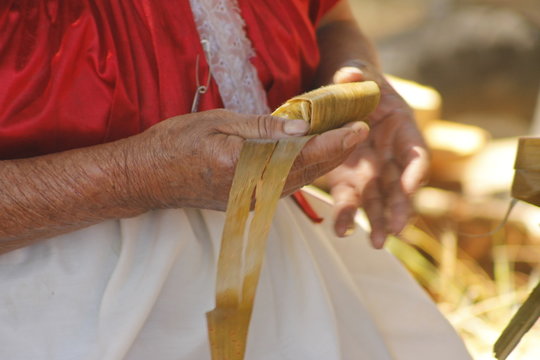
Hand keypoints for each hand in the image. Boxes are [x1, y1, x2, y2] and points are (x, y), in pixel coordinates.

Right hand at [125, 109, 368, 210]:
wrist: (148, 177)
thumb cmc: (177, 144)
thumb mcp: (218, 124)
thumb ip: (261, 128)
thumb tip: (301, 128)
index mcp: (246, 168)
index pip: (301, 156)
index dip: (333, 143)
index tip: (357, 128)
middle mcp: (254, 192)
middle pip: (307, 173)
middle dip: (337, 152)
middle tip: (358, 130)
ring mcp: (251, 201)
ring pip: (299, 182)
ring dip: (324, 162)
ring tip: (344, 140)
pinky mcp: (248, 202)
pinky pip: (285, 186)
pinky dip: (304, 170)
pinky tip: (314, 155)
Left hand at [324, 63, 428, 247]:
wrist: (343, 96)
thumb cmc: (356, 82)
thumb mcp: (357, 73)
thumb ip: (354, 74)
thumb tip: (349, 75)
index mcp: (401, 128)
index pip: (416, 152)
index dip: (416, 170)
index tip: (411, 186)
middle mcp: (391, 154)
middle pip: (401, 185)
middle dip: (400, 207)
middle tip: (396, 229)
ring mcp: (371, 170)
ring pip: (380, 199)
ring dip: (380, 221)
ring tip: (378, 243)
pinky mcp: (349, 179)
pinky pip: (351, 199)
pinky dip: (349, 215)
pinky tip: (344, 230)